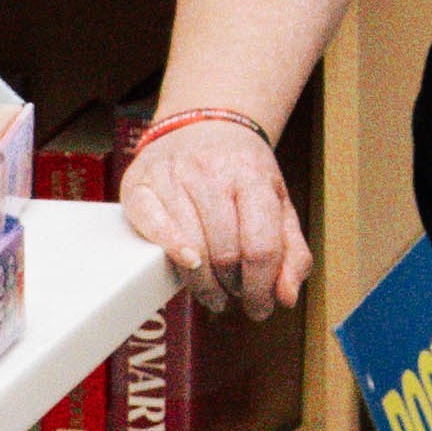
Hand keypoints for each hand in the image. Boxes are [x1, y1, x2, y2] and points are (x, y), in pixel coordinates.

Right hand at [117, 121, 309, 318]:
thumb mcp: (279, 204)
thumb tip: (286, 297)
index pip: (261, 247)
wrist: (205, 123)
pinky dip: (170, 252)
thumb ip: (291, 252)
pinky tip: (187, 266)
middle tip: (235, 294)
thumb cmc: (243, 171)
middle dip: (234, 287)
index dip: (262, 287)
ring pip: (191, 248)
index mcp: (252, 177)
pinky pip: (153, 227)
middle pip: (225, 253)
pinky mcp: (140, 184)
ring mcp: (173, 176)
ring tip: (213, 290)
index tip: (260, 306)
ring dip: (204, 283)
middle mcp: (211, 172)